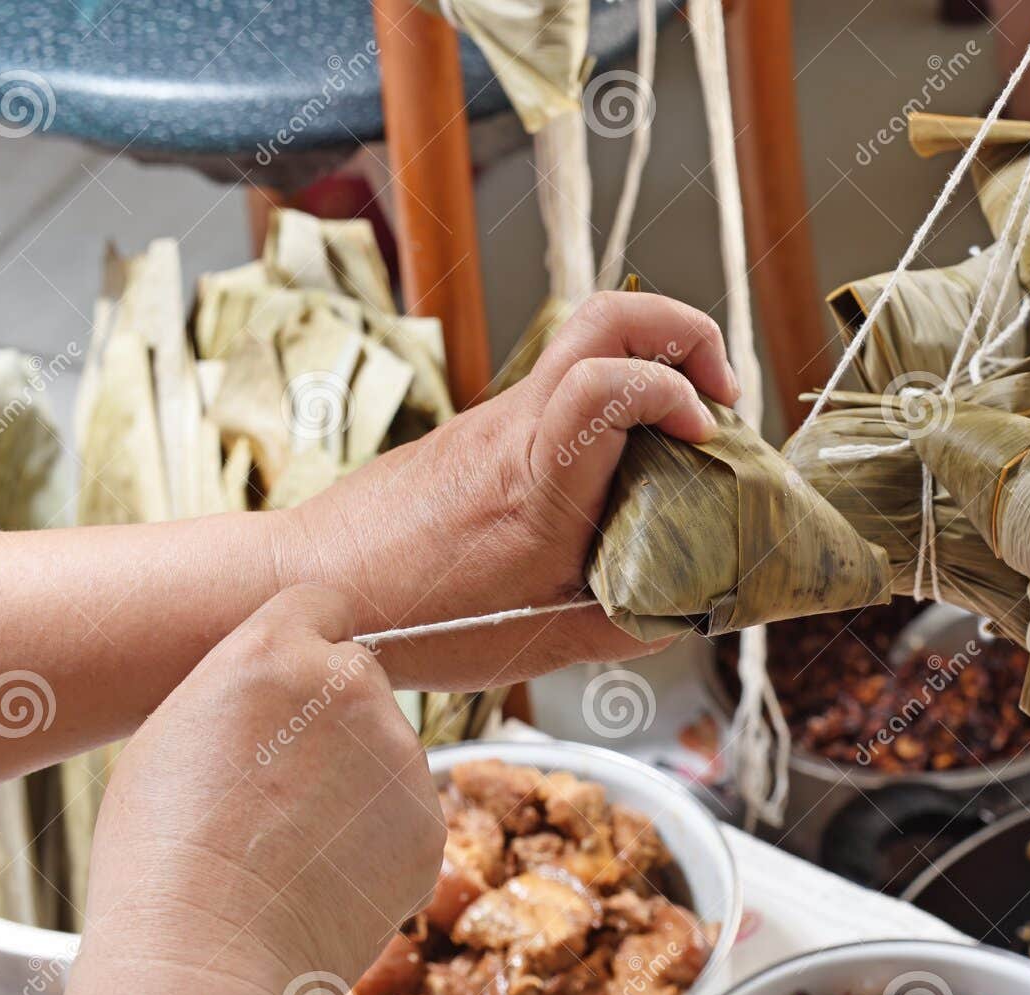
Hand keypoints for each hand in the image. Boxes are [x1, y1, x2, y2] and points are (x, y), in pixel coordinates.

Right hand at [51, 586, 444, 994]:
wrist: (206, 963)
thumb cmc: (165, 858)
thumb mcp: (174, 732)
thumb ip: (244, 683)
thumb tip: (281, 677)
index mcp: (278, 653)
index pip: (322, 604)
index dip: (307, 642)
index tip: (297, 674)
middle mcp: (354, 688)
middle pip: (358, 680)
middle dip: (331, 719)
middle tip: (278, 785)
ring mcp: (402, 757)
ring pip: (385, 750)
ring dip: (355, 781)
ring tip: (290, 844)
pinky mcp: (431, 821)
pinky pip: (405, 812)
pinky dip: (376, 838)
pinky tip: (323, 874)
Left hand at [280, 291, 739, 691]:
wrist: (310, 585)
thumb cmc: (413, 618)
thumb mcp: (540, 644)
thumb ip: (626, 624)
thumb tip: (684, 609)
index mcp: (538, 477)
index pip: (611, 378)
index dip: (675, 389)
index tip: (703, 436)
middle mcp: (518, 426)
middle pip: (608, 315)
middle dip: (686, 331)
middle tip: (719, 394)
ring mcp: (496, 419)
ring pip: (587, 342)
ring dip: (653, 364)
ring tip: (683, 432)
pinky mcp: (482, 429)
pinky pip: (562, 385)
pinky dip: (614, 398)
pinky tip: (624, 463)